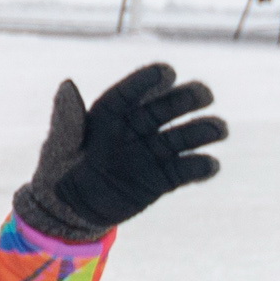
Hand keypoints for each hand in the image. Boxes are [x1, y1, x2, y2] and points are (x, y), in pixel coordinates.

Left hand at [17, 65, 223, 237]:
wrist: (71, 209)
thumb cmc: (60, 169)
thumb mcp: (61, 146)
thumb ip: (68, 119)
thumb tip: (67, 85)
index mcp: (109, 114)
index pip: (130, 93)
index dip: (148, 81)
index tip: (168, 72)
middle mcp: (136, 128)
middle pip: (165, 109)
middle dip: (186, 99)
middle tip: (205, 94)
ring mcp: (152, 152)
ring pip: (182, 137)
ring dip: (202, 131)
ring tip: (219, 129)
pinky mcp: (162, 178)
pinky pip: (185, 171)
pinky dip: (200, 168)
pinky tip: (211, 165)